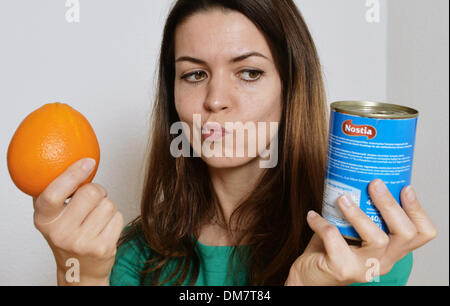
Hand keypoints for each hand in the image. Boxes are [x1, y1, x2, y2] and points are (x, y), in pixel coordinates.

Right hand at [33, 158, 123, 285]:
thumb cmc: (67, 233)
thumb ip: (56, 190)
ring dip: (106, 206)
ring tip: (96, 218)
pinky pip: (118, 216)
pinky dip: (115, 218)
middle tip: (92, 199)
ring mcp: (82, 243)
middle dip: (97, 190)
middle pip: (90, 192)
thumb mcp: (53, 214)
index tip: (87, 162)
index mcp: (44, 220)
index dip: (72, 174)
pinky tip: (104, 228)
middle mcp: (60, 233)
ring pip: (108, 204)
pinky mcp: (102, 248)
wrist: (79, 268)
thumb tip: (78, 159)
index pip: (54, 193)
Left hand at [285, 179, 436, 285]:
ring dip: (359, 214)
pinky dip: (322, 222)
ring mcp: (364, 268)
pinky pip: (335, 238)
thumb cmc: (331, 250)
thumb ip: (360, 213)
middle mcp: (383, 261)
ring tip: (342, 198)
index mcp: (391, 250)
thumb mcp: (353, 232)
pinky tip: (313, 215)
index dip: (417, 211)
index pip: (421, 234)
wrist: (308, 278)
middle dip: (391, 205)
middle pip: (404, 233)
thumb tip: (357, 176)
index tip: (406, 188)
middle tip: (375, 184)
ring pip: (377, 239)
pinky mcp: (342, 268)